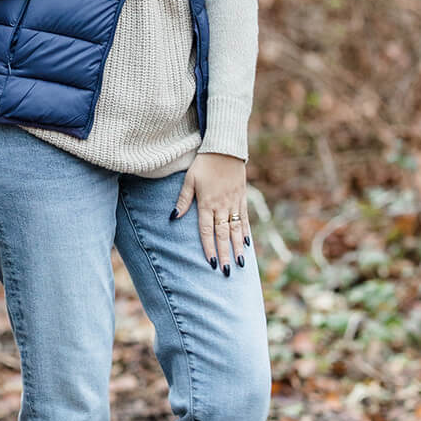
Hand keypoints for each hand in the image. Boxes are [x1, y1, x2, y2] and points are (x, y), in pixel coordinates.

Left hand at [171, 152, 251, 274]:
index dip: (208, 247)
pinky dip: (246, 231)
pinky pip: (245, 218)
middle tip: (227, 271)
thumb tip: (174, 216)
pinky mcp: (242, 198)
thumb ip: (183, 199)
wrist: (225, 148)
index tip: (211, 263)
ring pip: (236, 229)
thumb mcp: (189, 180)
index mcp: (207, 203)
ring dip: (238, 247)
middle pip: (223, 234)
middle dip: (225, 254)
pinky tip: (247, 243)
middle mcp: (221, 206)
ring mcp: (234, 203)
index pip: (207, 230)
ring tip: (240, 263)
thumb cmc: (203, 164)